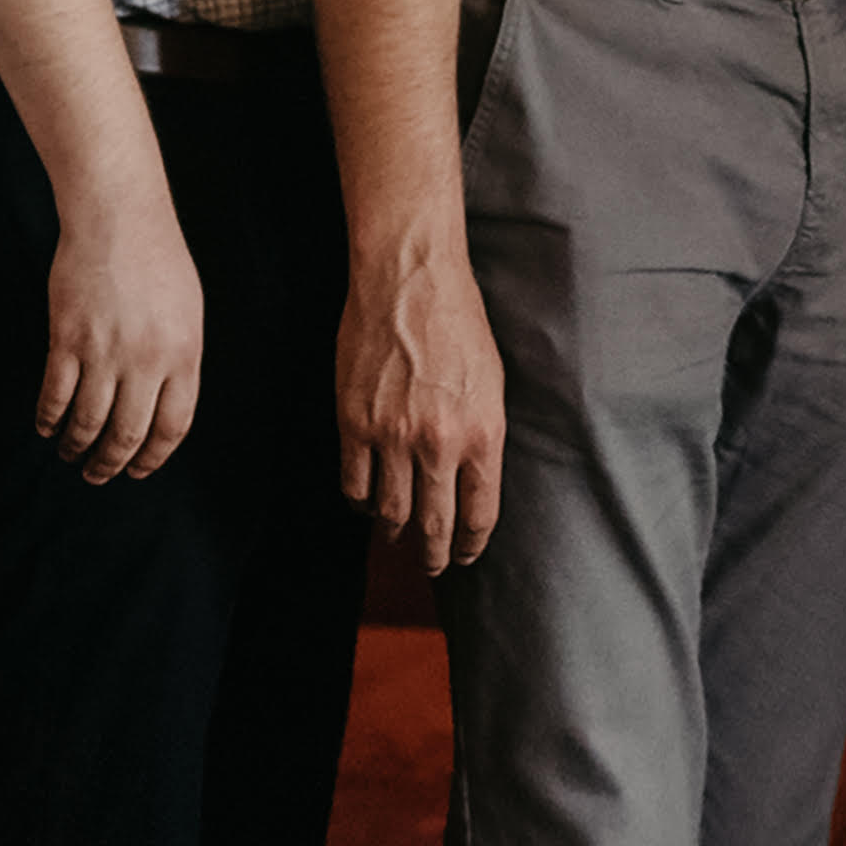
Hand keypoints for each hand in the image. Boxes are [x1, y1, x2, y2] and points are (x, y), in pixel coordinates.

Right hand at [37, 192, 209, 481]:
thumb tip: (162, 407)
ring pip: (88, 421)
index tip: (139, 471)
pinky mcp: (66, 339)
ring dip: (77, 447)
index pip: (172, 426)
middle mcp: (146, 360)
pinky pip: (55, 395)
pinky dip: (49, 419)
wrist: (119, 219)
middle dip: (111, 463)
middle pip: (128, 433)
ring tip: (71, 455)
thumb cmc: (158, 261)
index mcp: (184, 355)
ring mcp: (104, 351)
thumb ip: (179, 361)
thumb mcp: (188, 313)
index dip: (154, 457)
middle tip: (98, 475)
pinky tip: (47, 427)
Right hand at [338, 235, 510, 573]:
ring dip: (395, 531)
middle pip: (434, 523)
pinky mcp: (354, 423)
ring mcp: (393, 436)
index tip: (465, 555)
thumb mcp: (491, 382)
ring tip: (397, 535)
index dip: (471, 543)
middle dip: (434, 554)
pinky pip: (354, 483)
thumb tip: (472, 475)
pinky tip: (366, 502)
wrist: (410, 280)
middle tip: (432, 566)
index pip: (478, 513)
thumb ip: (481, 433)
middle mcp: (439, 443)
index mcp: (482, 434)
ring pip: (391, 511)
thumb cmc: (458, 322)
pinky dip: (360, 502)